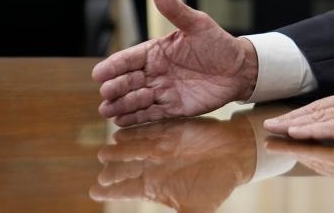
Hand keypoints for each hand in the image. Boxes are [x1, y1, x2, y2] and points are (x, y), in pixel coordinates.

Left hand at [89, 116, 255, 211]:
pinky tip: (123, 134)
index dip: (111, 191)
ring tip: (107, 152)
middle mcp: (153, 166)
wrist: (238, 155)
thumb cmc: (218, 184)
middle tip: (104, 174)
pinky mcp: (171, 130)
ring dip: (119, 150)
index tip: (95, 191)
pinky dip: (136, 132)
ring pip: (132, 148)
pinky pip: (149, 130)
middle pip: (125, 167)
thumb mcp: (198, 210)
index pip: (126, 189)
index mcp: (156, 186)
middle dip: (112, 170)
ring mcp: (161, 147)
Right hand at [92, 0, 258, 125]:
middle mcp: (155, 72)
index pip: (128, 59)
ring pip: (133, 100)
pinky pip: (149, 114)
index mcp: (156, 52)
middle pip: (126, 81)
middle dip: (114, 87)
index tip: (99, 73)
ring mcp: (162, 90)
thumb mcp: (198, 24)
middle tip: (107, 92)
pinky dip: (135, 118)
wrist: (239, 69)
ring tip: (110, 109)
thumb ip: (176, 10)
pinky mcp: (172, 107)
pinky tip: (122, 120)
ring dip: (121, 104)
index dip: (113, 66)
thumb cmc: (218, 44)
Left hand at [262, 64, 333, 148]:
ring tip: (275, 129)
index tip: (292, 116)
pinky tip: (296, 133)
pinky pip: (332, 129)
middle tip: (271, 122)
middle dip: (293, 116)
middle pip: (318, 108)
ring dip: (295, 124)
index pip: (330, 101)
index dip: (309, 109)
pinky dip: (312, 130)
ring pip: (320, 117)